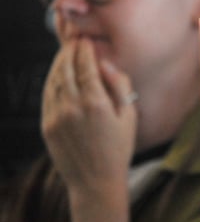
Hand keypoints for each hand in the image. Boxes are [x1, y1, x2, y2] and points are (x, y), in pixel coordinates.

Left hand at [41, 38, 136, 193]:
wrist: (95, 181)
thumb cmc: (119, 147)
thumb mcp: (130, 115)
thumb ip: (120, 85)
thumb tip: (106, 64)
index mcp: (96, 103)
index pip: (86, 66)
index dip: (85, 50)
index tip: (86, 40)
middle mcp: (73, 107)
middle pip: (66, 69)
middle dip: (70, 52)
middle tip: (74, 40)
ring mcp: (57, 117)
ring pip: (54, 81)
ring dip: (58, 64)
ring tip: (65, 53)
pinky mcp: (47, 126)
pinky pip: (47, 96)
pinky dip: (51, 80)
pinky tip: (57, 74)